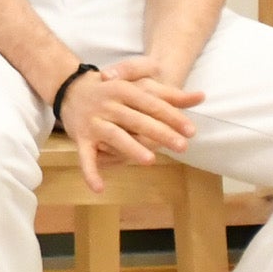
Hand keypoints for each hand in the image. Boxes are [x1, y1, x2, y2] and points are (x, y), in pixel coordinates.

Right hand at [54, 58, 202, 188]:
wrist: (70, 87)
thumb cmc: (114, 88)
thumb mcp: (140, 83)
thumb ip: (170, 93)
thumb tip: (202, 97)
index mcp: (125, 90)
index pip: (153, 104)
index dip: (173, 117)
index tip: (191, 130)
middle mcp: (109, 104)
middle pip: (137, 120)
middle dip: (160, 133)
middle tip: (182, 147)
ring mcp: (94, 121)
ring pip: (115, 136)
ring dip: (131, 148)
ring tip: (150, 161)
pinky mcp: (81, 138)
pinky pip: (86, 157)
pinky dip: (90, 172)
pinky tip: (99, 188)